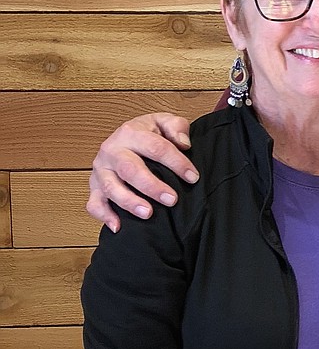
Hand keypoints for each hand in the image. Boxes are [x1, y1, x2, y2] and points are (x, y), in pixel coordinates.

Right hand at [87, 113, 196, 231]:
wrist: (125, 137)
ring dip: (129, 202)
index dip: (176, 163)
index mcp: (130, 133)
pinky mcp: (94, 187)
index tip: (193, 177)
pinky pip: (94, 204)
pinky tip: (118, 226)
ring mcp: (101, 170)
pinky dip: (104, 216)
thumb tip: (183, 143)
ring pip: (111, 187)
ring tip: (148, 213)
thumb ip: (176, 127)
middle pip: (130, 169)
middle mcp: (112, 151)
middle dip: (151, 186)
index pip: (155, 147)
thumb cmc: (148, 134)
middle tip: (172, 200)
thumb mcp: (164, 122)